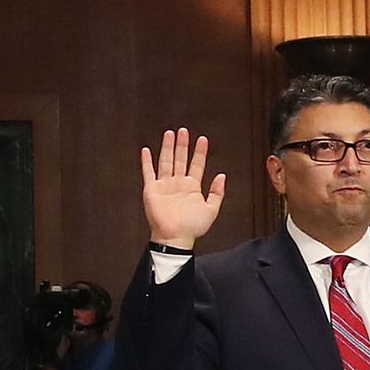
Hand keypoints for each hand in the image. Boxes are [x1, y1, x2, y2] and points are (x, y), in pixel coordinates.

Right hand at [141, 127, 225, 248]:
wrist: (175, 238)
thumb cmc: (192, 227)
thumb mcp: (211, 210)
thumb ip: (217, 193)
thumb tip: (222, 176)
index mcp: (192, 188)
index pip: (197, 165)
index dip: (200, 152)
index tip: (203, 139)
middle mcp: (178, 184)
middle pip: (181, 159)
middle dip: (183, 145)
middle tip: (184, 131)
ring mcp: (165, 186)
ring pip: (166, 161)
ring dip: (168, 148)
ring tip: (170, 134)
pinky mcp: (152, 190)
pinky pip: (148, 172)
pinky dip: (146, 162)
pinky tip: (147, 151)